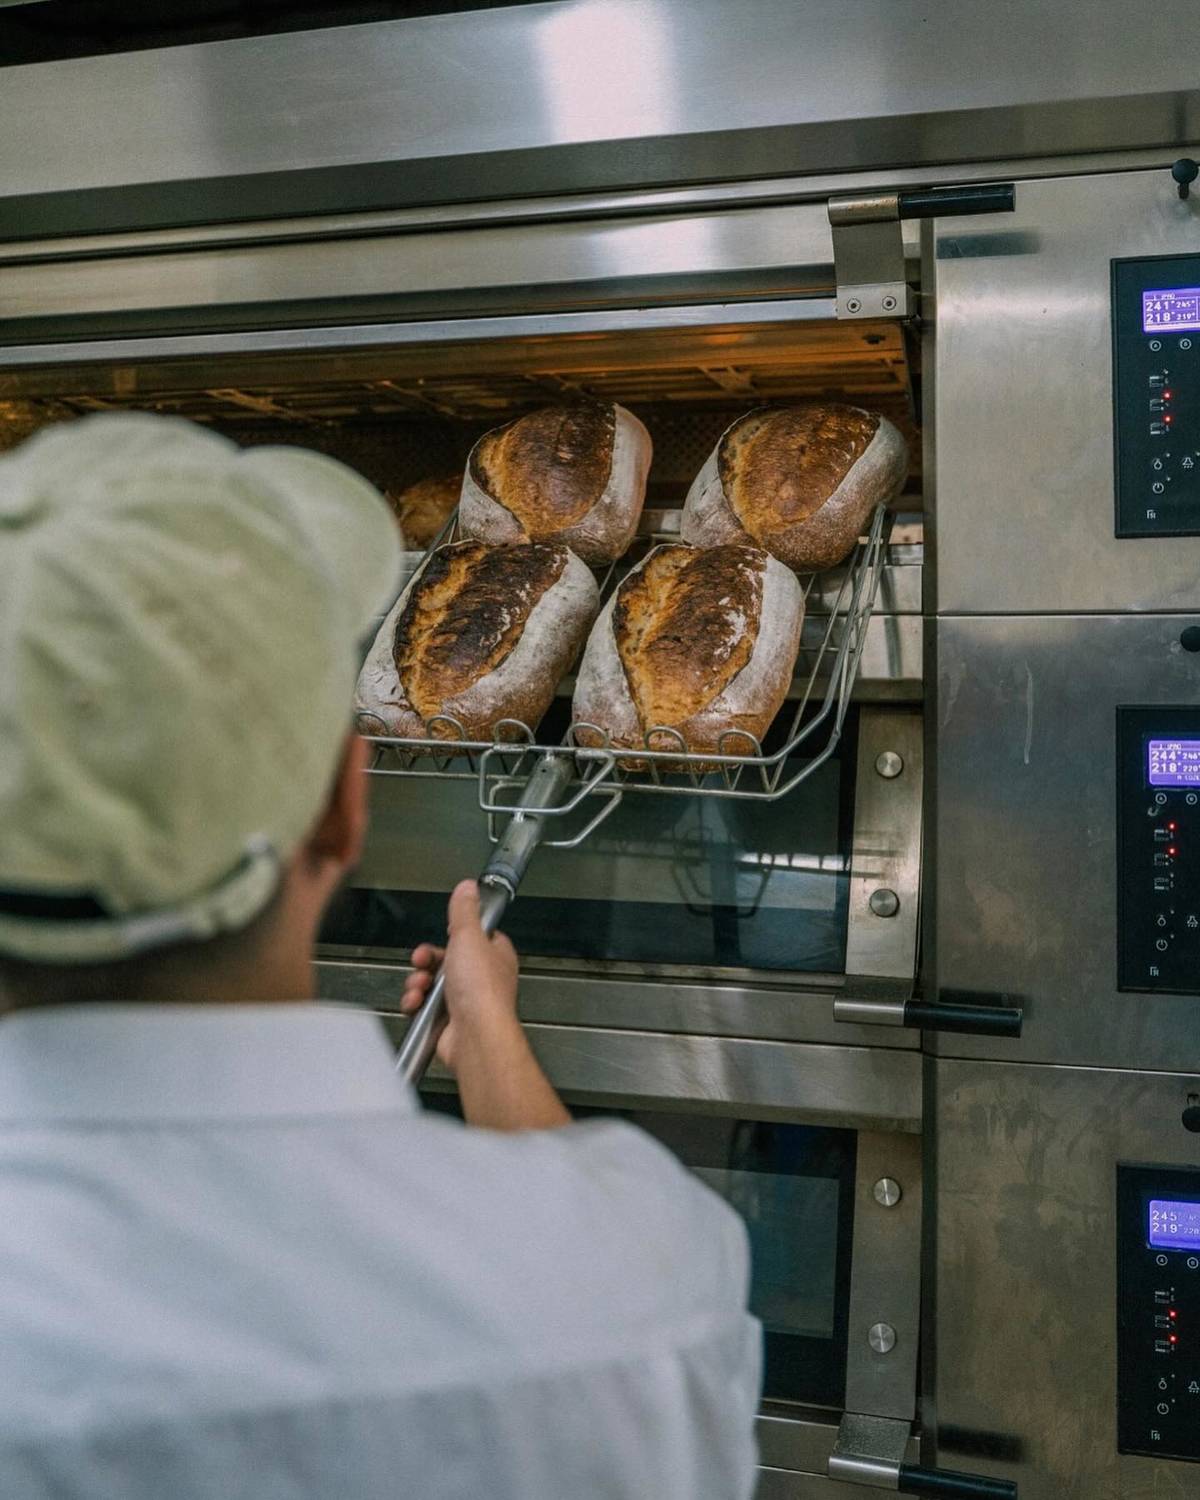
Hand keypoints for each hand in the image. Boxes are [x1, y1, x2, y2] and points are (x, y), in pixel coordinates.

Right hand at [401, 880, 519, 1071]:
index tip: (445, 933)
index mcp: (494, 955)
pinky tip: (416, 1003)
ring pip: (431, 983)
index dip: (454, 934)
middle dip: (427, 960)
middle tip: (422, 960)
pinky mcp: (448, 1021)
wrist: (474, 1036)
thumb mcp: (469, 937)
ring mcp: (465, 1000)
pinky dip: (415, 1004)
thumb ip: (464, 912)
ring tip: (419, 986)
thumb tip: (467, 888)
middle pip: (445, 959)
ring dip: (418, 982)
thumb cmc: (481, 992)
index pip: (473, 936)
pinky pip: (423, 1006)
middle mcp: (482, 978)